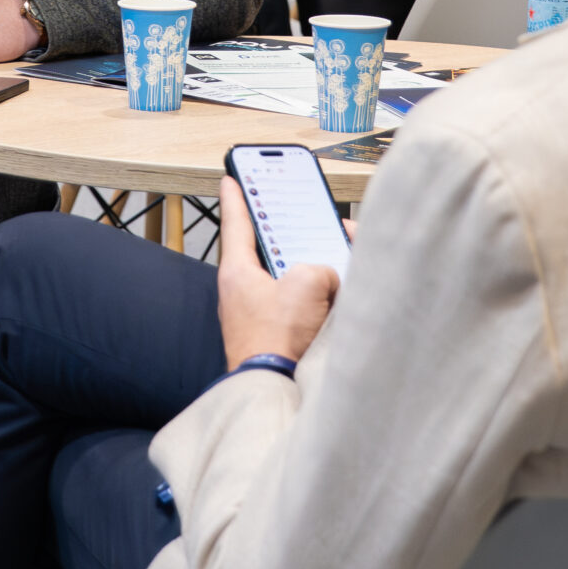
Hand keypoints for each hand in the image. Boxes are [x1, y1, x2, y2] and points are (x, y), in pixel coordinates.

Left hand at [216, 176, 339, 367]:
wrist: (274, 390)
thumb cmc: (278, 340)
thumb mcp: (308, 283)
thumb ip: (320, 268)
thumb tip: (326, 282)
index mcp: (238, 272)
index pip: (236, 222)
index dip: (236, 196)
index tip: (230, 178)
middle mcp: (242, 292)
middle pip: (271, 253)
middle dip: (295, 240)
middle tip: (310, 225)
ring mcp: (256, 316)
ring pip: (288, 282)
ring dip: (312, 276)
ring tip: (337, 272)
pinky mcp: (272, 336)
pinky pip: (296, 309)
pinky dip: (315, 303)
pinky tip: (335, 306)